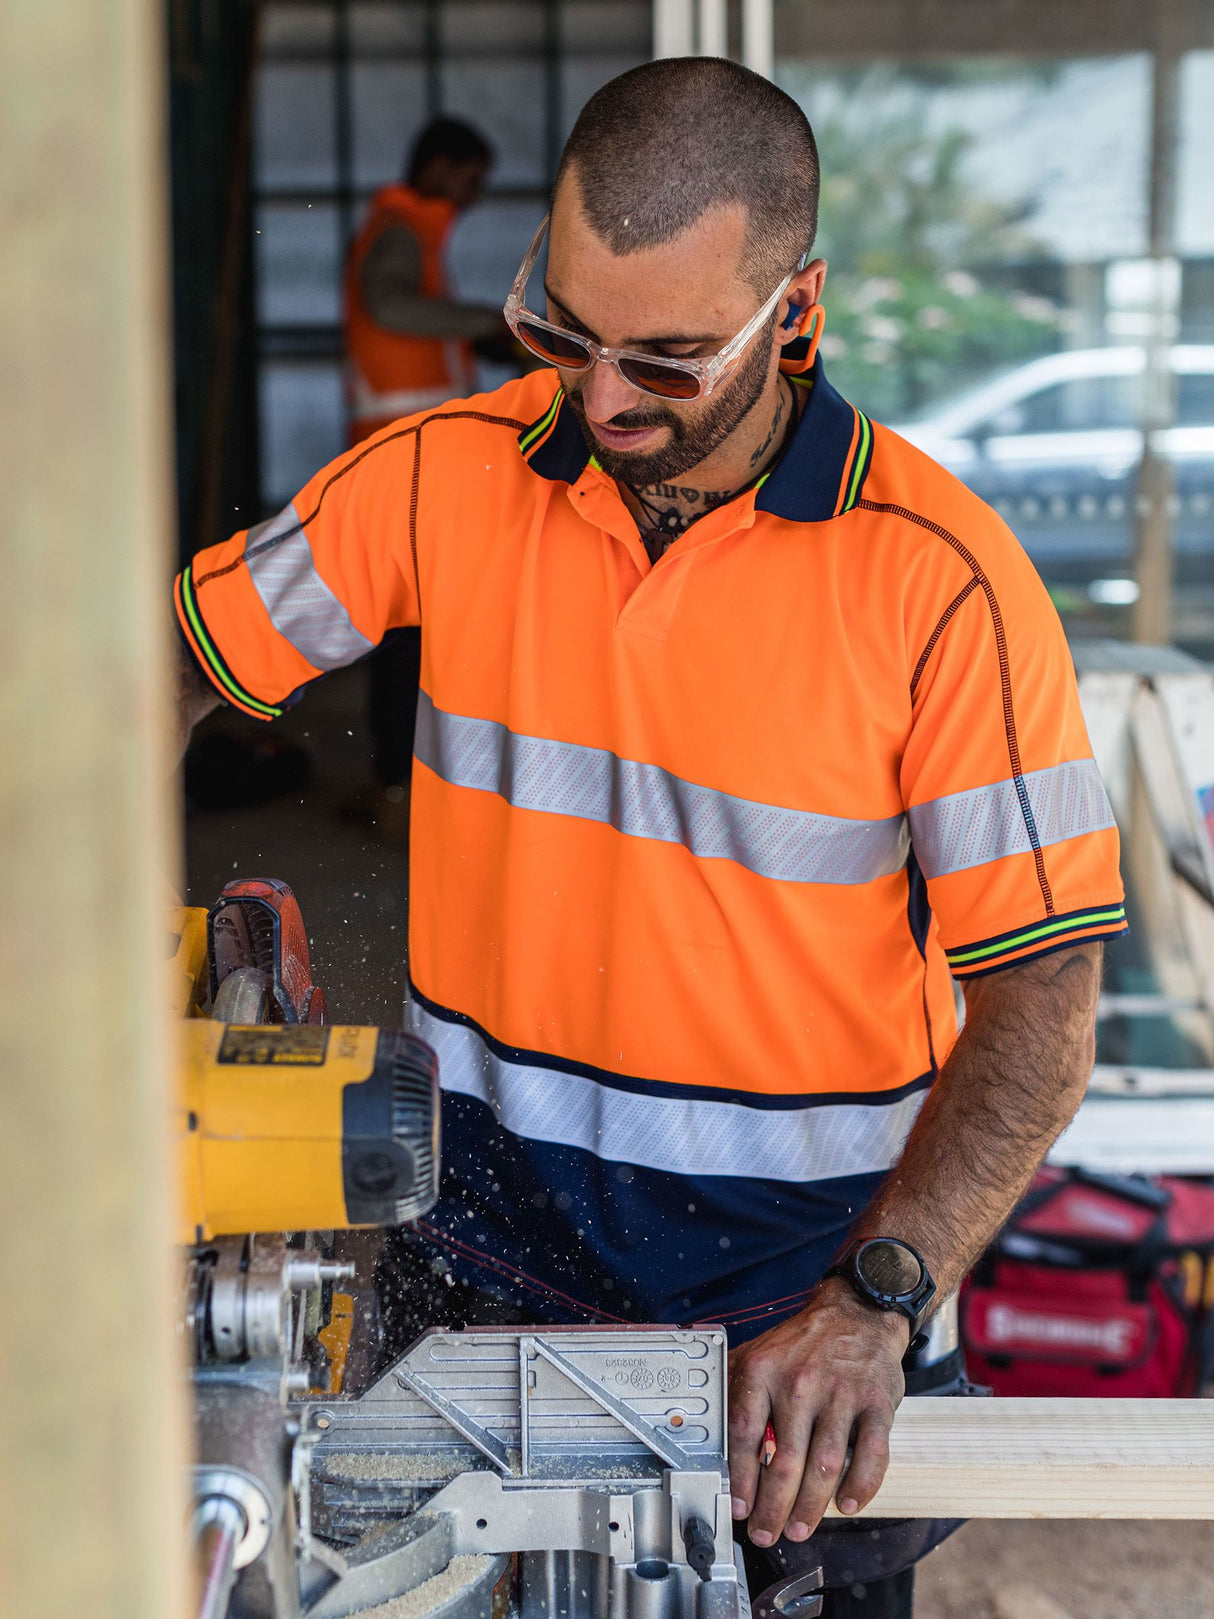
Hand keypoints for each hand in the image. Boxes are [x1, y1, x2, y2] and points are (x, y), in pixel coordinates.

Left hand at [727, 1276, 908, 1545]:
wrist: (857, 1313)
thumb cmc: (804, 1344)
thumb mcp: (759, 1355)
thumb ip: (737, 1394)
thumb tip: (715, 1444)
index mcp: (765, 1371)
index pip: (745, 1433)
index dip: (740, 1478)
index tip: (738, 1508)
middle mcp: (801, 1382)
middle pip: (784, 1460)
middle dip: (773, 1507)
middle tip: (768, 1532)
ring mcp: (841, 1393)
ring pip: (825, 1464)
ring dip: (810, 1506)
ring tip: (798, 1528)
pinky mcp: (876, 1403)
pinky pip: (872, 1454)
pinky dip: (861, 1485)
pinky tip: (847, 1504)